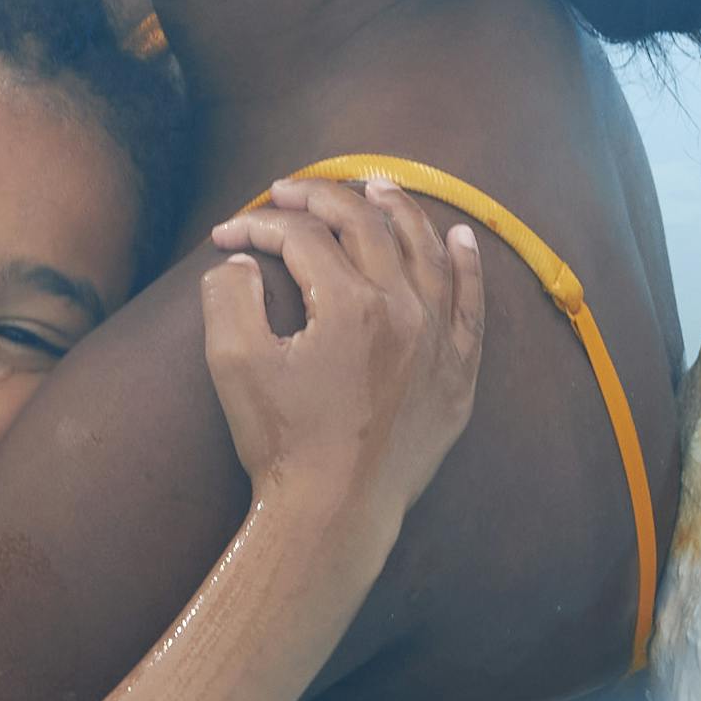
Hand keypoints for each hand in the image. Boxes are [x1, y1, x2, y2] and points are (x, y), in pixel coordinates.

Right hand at [195, 175, 490, 524]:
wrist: (335, 514)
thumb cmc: (281, 443)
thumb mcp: (234, 364)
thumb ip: (229, 296)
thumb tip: (241, 256)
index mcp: (350, 304)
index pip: (303, 237)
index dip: (260, 225)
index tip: (229, 233)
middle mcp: (405, 310)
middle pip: (366, 225)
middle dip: (321, 199)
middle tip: (290, 192)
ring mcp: (440, 339)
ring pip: (426, 250)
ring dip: (398, 210)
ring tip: (376, 185)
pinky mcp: (458, 371)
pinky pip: (471, 302)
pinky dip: (466, 264)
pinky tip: (458, 237)